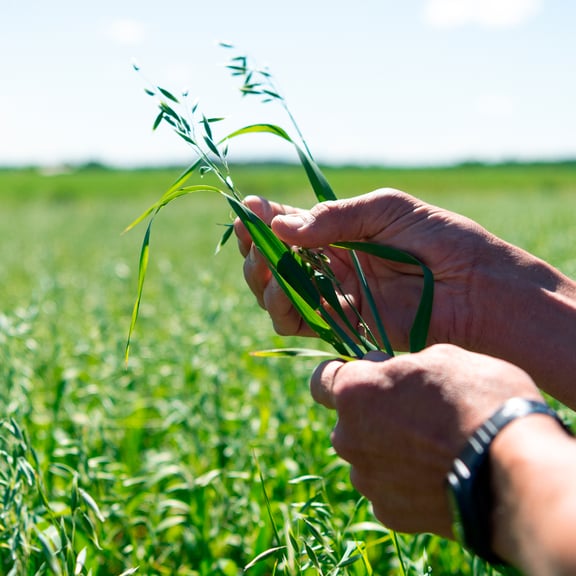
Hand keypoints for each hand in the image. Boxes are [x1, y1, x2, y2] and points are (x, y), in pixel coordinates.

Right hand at [236, 189, 575, 403]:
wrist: (479, 287)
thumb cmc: (441, 239)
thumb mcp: (387, 210)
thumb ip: (335, 217)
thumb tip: (282, 228)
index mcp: (342, 234)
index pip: (291, 227)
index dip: (265, 220)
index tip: (247, 209)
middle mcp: (333, 266)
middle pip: (277, 262)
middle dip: (256, 249)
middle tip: (251, 237)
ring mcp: (337, 297)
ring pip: (280, 294)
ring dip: (262, 279)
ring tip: (264, 264)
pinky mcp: (345, 327)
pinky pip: (301, 322)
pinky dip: (283, 309)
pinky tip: (280, 293)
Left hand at [309, 344, 542, 536]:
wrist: (514, 471)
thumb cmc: (478, 400)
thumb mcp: (442, 357)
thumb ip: (401, 367)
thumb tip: (392, 373)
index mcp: (354, 391)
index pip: (321, 379)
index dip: (344, 374)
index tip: (369, 377)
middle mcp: (348, 436)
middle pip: (348, 421)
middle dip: (372, 414)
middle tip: (416, 412)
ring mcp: (366, 478)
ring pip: (368, 455)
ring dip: (389, 448)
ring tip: (435, 448)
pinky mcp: (388, 513)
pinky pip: (388, 488)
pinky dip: (405, 482)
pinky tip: (440, 475)